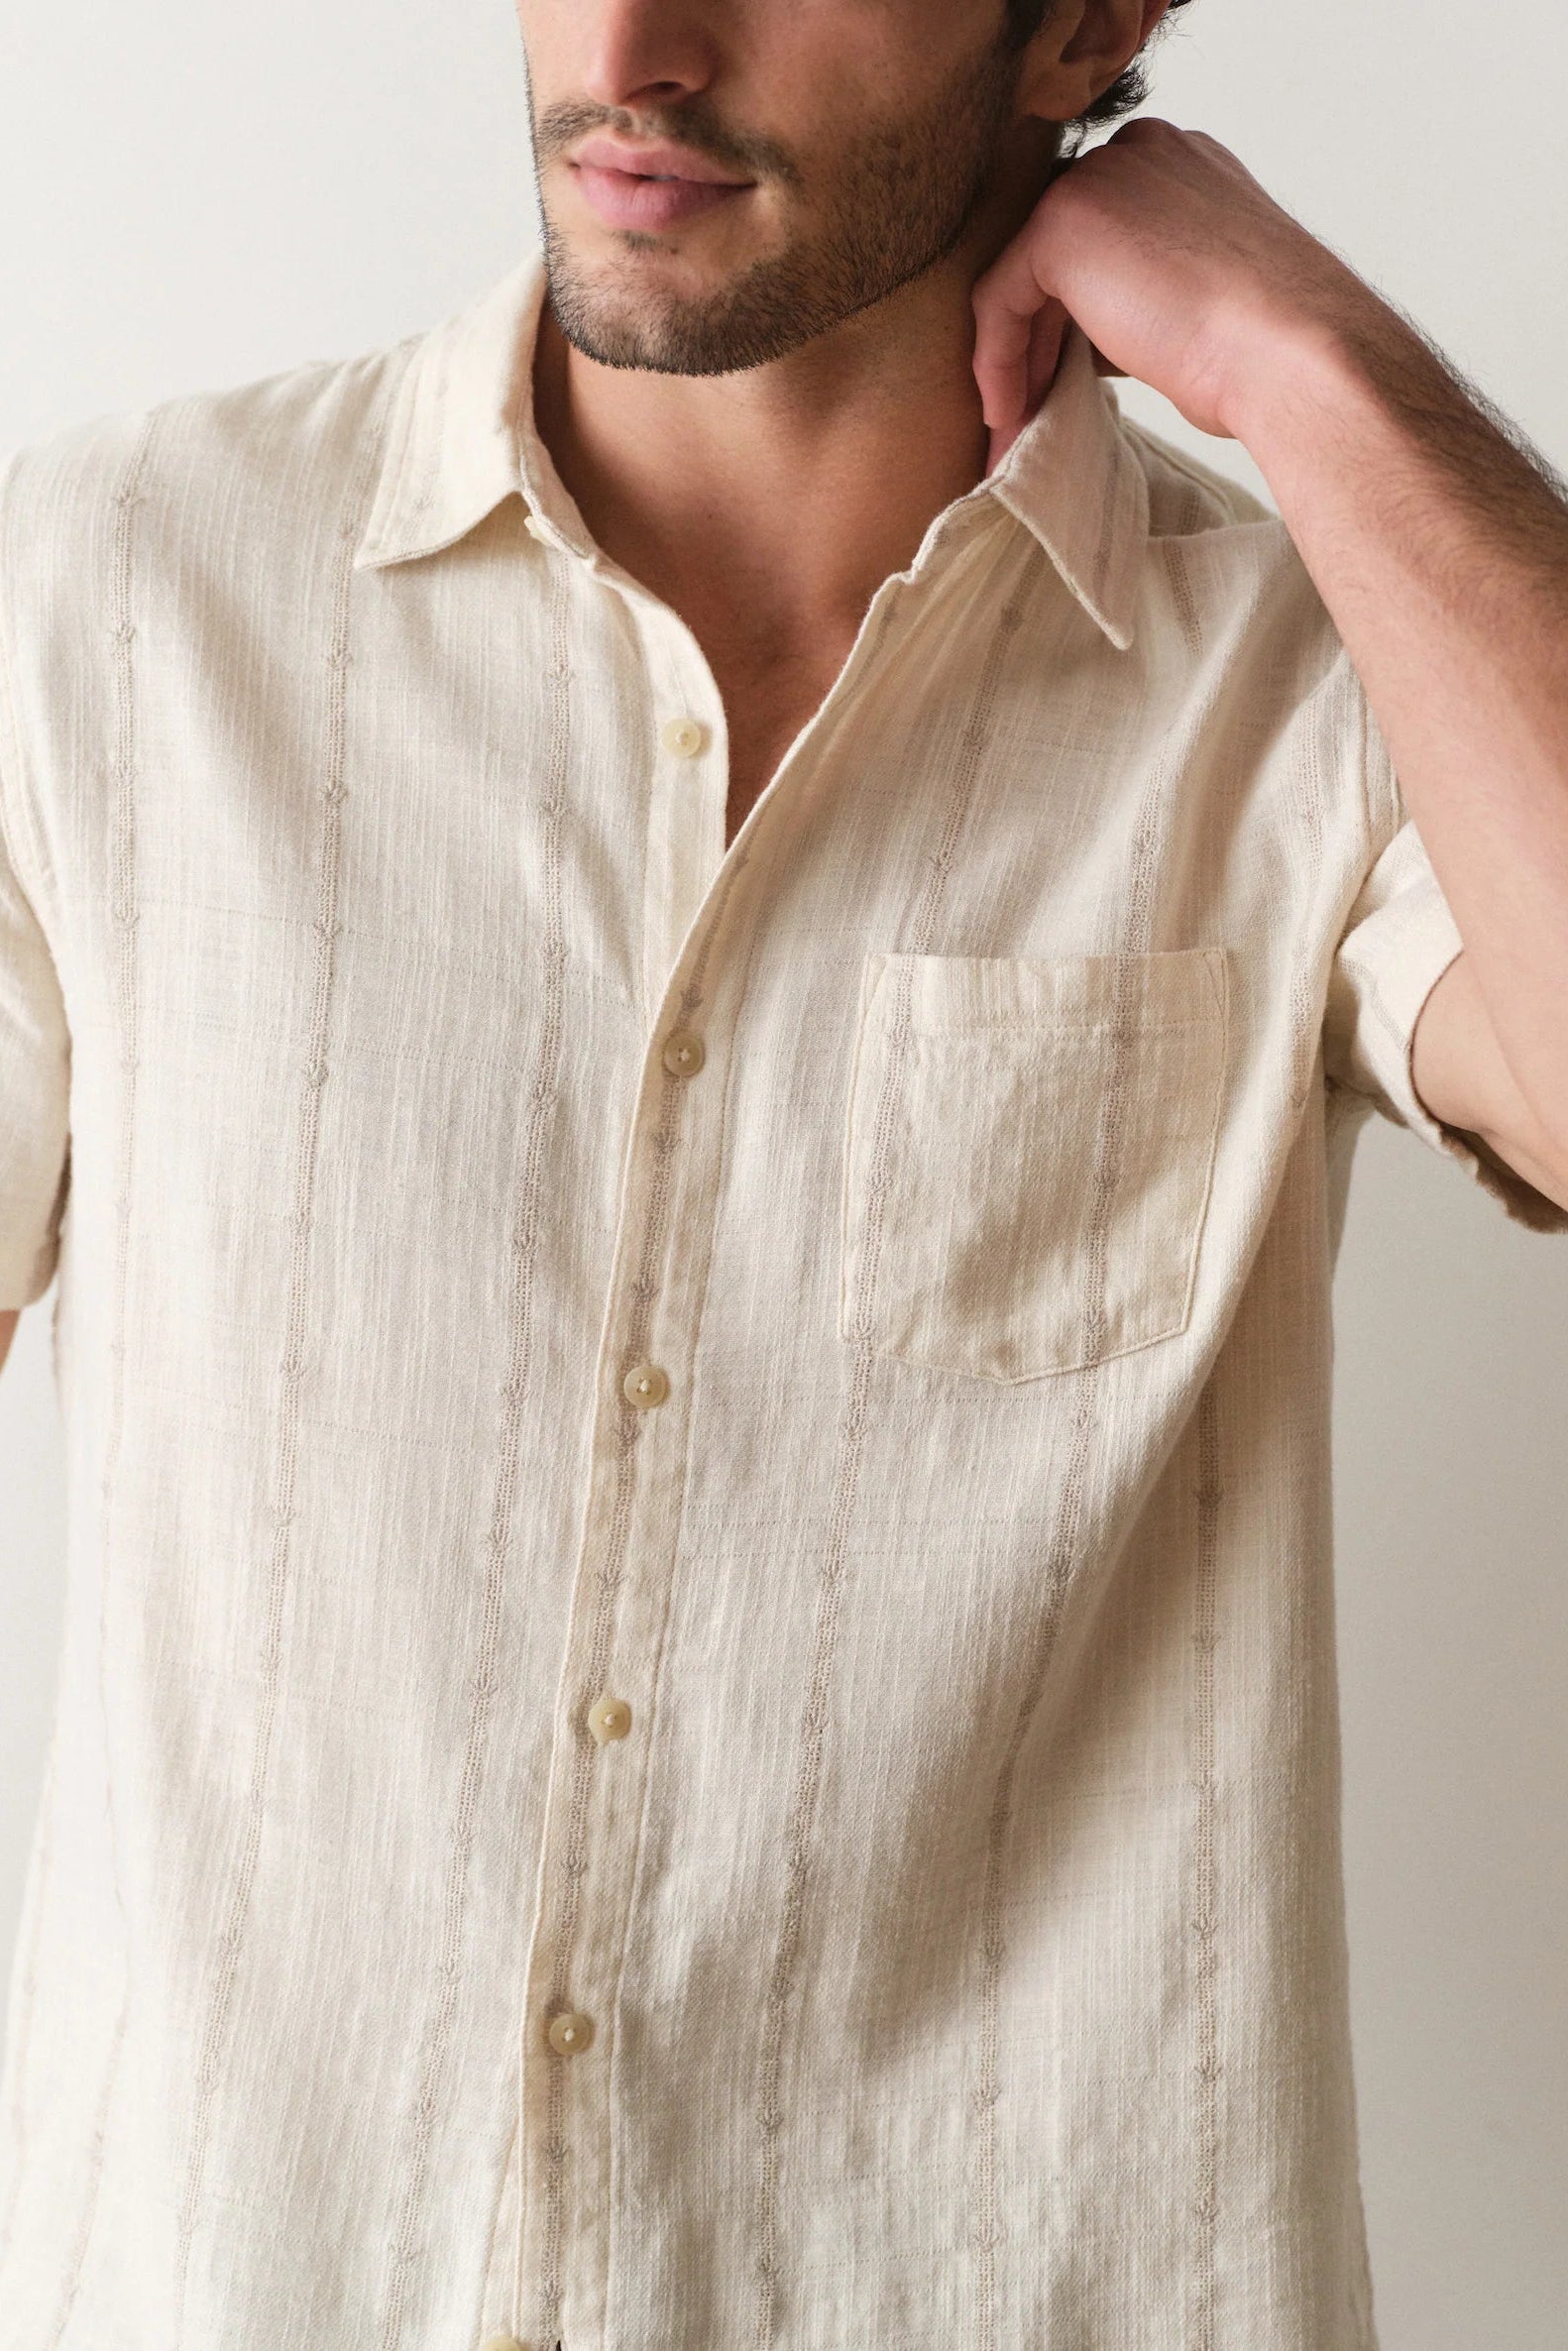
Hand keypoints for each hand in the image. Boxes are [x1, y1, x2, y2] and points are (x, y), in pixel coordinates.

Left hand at [971, 117, 1379, 470]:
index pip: (1104, 240)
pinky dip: (999, 361)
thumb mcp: (1206, 305)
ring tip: (1015, 432)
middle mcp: (1140, 154)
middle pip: (1059, 255)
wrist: (1292, 352)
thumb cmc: (1266, 353)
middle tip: (1030, 412)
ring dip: (1016, 361)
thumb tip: (1091, 344)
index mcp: (1183, 168)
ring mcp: (1101, 178)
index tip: (1062, 382)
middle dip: (1041, 341)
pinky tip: (1008, 415)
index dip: (1076, 318)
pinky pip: (1002, 297)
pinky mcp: (1063, 220)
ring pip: (1026, 278)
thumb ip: (1148, 297)